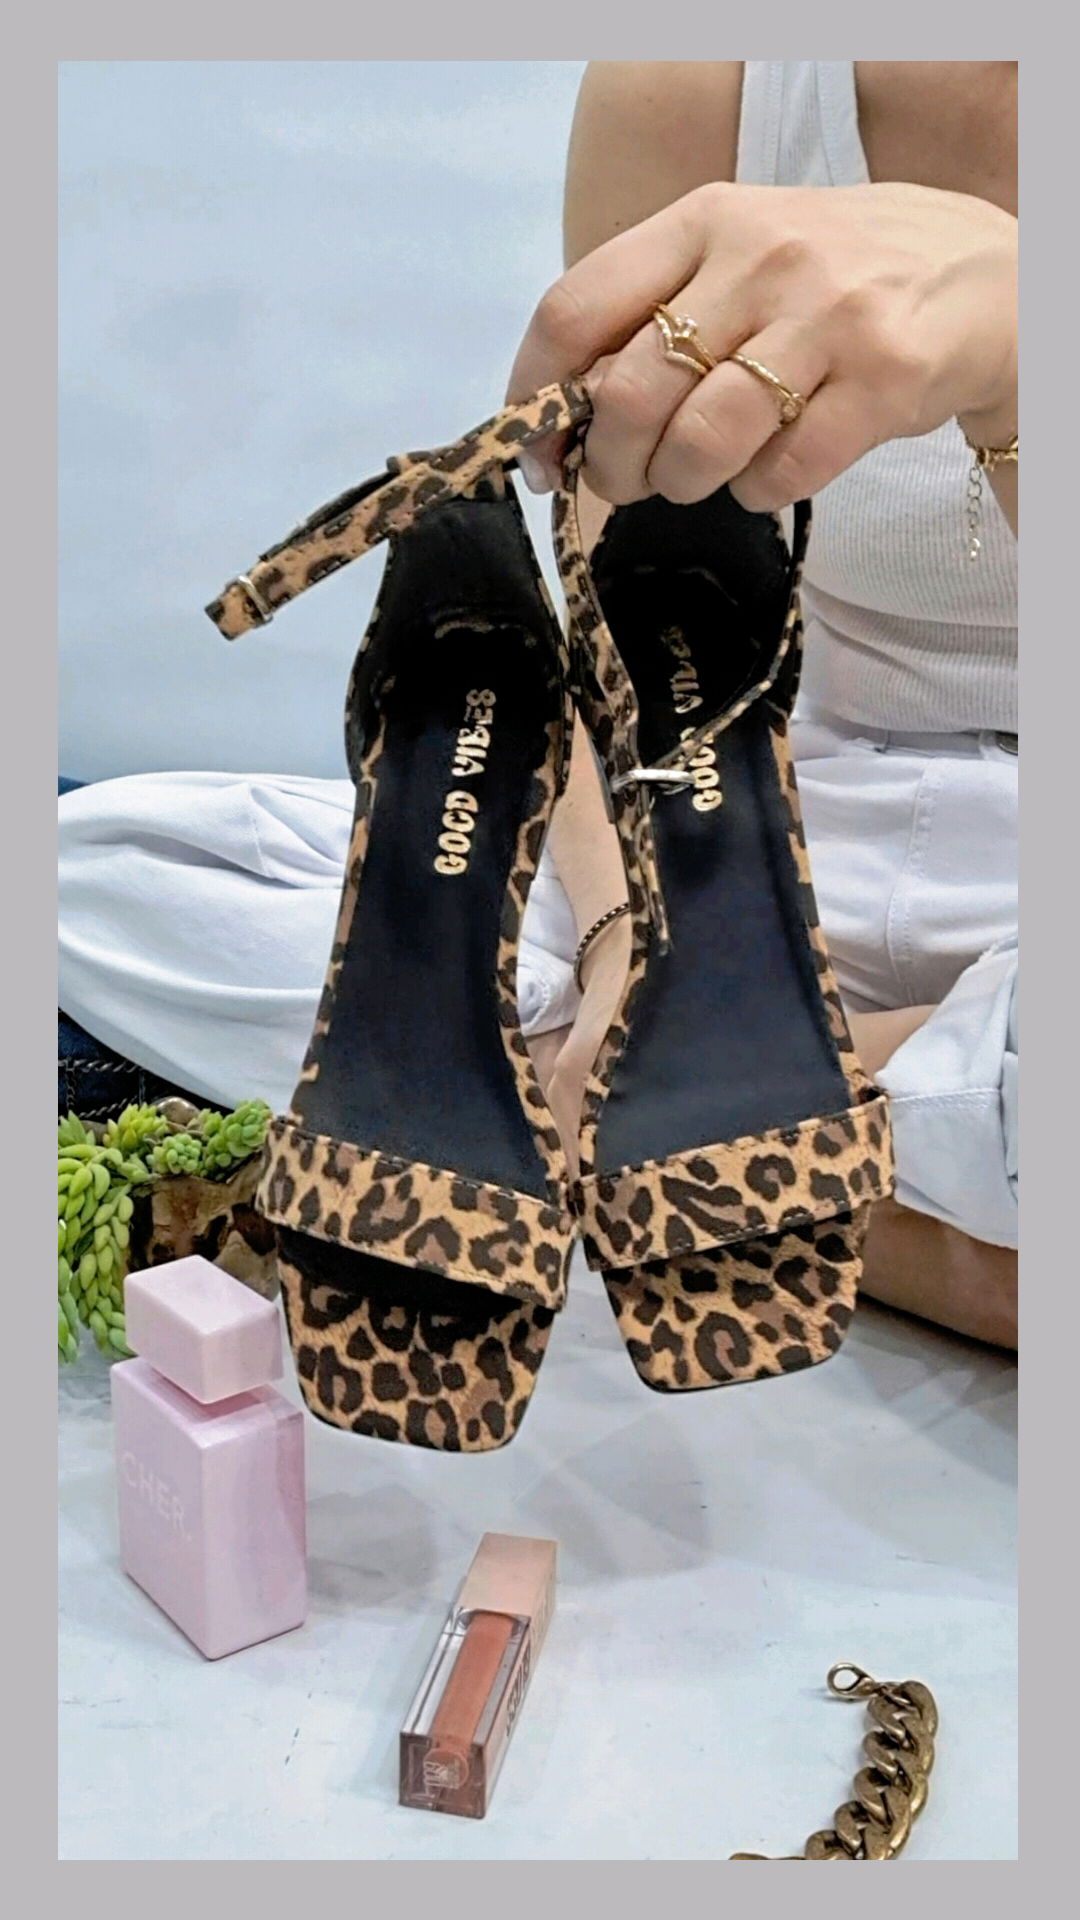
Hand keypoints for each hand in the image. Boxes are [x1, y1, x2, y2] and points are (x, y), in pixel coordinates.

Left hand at [506, 181, 1016, 510]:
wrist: (977, 275)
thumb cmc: (827, 282)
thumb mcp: (734, 260)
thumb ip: (649, 319)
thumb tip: (557, 420)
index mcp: (703, 221)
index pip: (575, 309)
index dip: (536, 396)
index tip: (540, 451)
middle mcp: (761, 258)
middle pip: (632, 392)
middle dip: (612, 463)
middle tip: (626, 481)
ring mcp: (826, 317)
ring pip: (703, 441)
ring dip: (683, 483)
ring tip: (698, 476)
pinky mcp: (882, 380)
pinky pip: (780, 473)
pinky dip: (757, 492)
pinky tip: (770, 470)